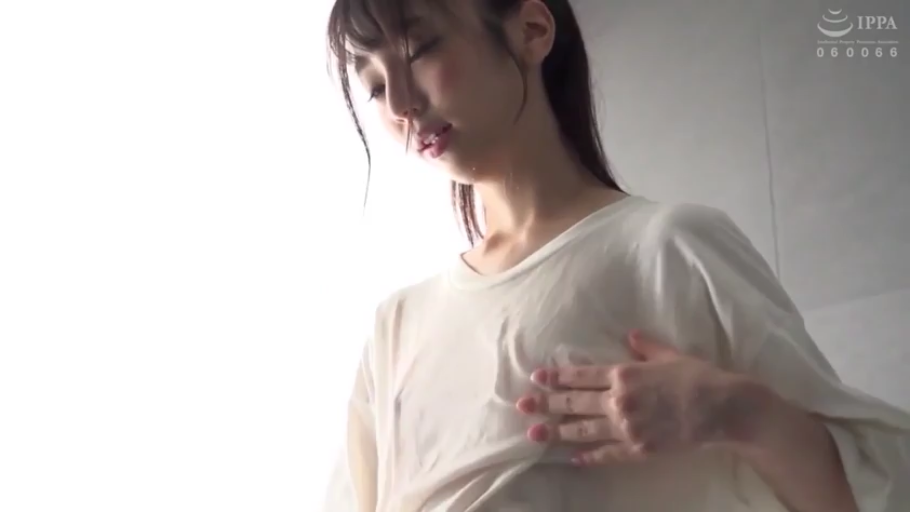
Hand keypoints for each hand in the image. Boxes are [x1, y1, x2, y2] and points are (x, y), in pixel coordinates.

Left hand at [516, 331, 755, 465]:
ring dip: (556, 431)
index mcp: (624, 374)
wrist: (723, 410)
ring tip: (533, 433)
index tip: (537, 377)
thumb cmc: (698, 376)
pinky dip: (588, 457)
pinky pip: (606, 455)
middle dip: (545, 403)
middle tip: (521, 404)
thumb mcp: (670, 353)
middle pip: (574, 403)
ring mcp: (626, 428)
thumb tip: (630, 335)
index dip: (557, 377)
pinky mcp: (638, 450)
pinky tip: (572, 459)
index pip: (581, 375)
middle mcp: (619, 401)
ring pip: (582, 430)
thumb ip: (645, 346)